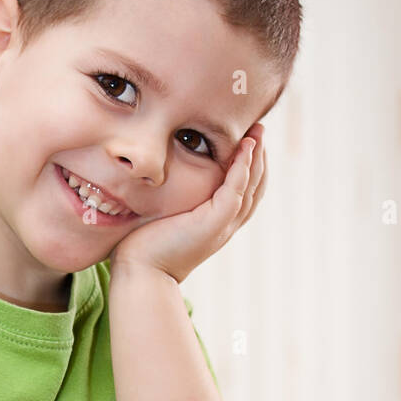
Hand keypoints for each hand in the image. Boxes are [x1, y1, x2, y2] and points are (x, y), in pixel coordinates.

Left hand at [110, 123, 266, 284]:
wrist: (141, 272)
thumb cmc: (143, 246)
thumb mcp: (163, 215)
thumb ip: (171, 200)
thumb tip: (156, 178)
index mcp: (216, 224)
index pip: (244, 191)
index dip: (250, 166)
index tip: (248, 140)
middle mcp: (226, 225)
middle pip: (254, 187)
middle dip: (259, 156)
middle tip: (259, 128)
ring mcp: (223, 225)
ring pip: (251, 186)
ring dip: (256, 156)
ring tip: (257, 130)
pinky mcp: (215, 223)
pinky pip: (236, 190)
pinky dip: (243, 167)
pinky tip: (245, 146)